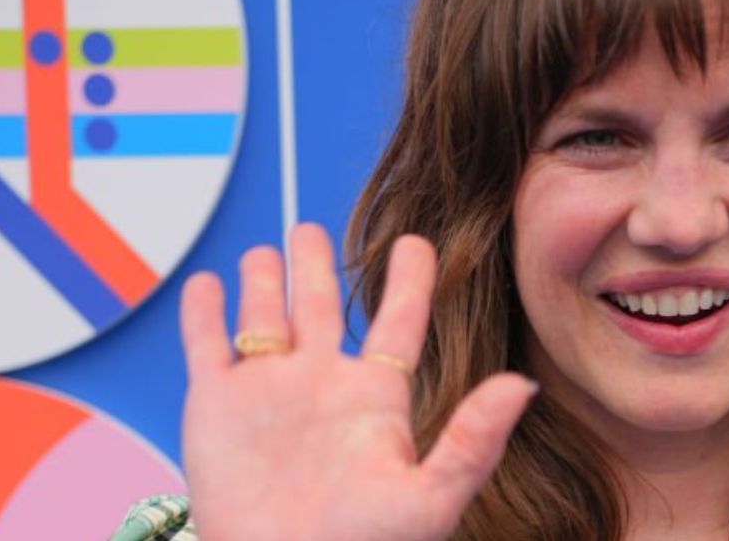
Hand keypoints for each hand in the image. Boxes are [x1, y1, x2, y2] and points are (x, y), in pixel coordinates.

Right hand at [180, 224, 536, 540]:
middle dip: (313, 266)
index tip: (414, 242)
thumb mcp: (431, 497)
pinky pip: (207, 347)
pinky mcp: (214, 407)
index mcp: (375, 396)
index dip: (409, 281)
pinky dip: (203, 314)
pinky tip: (207, 286)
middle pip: (319, 307)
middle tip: (309, 230)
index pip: (398, 322)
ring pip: (265, 318)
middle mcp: (321, 384)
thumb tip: (524, 384)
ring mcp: (267, 392)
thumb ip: (475, 438)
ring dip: (264, 282)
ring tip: (267, 249)